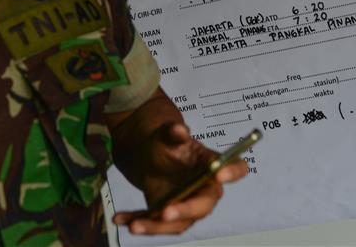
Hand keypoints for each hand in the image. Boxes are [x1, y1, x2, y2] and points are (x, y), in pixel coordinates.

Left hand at [113, 122, 248, 234]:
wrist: (150, 155)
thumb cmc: (167, 143)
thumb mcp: (167, 134)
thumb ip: (173, 132)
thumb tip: (179, 129)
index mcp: (212, 164)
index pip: (235, 167)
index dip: (233, 172)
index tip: (221, 174)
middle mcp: (204, 190)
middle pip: (204, 205)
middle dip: (186, 210)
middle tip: (166, 211)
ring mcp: (187, 206)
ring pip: (178, 223)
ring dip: (156, 226)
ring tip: (135, 225)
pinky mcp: (167, 215)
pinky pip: (155, 223)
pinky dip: (138, 222)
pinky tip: (120, 218)